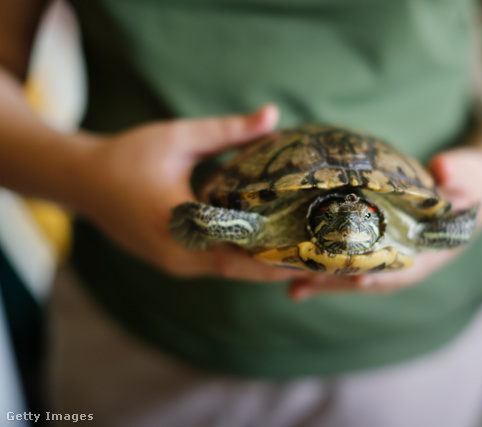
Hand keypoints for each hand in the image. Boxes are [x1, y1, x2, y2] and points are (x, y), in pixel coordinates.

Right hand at [73, 105, 307, 280]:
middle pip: (238, 269)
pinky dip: (242, 258)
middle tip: (316, 253)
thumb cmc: (126, 156)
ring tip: (301, 249)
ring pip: (228, 271)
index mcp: (177, 225)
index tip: (310, 250)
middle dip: (277, 264)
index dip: (274, 255)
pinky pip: (215, 265)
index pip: (236, 252)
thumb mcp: (179, 138)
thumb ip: (228, 131)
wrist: (80, 181)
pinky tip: (267, 243)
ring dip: (261, 263)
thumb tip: (273, 116)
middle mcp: (177, 255)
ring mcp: (175, 263)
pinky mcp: (174, 260)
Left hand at [288, 147, 481, 299]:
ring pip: (356, 274)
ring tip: (290, 287)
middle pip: (371, 277)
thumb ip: (461, 173)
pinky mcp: (376, 246)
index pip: (408, 268)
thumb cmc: (471, 181)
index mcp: (434, 250)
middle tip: (301, 285)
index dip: (384, 276)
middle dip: (338, 284)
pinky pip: (349, 260)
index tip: (357, 281)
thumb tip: (445, 169)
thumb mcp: (471, 174)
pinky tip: (296, 271)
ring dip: (324, 281)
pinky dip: (325, 266)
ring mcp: (391, 254)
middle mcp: (409, 259)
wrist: (467, 187)